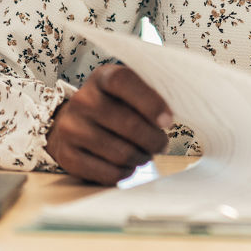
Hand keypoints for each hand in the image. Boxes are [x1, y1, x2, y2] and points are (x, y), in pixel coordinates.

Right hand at [45, 64, 172, 184]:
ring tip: (146, 154)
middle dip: (154, 139)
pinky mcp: (66, 155)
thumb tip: (184, 106)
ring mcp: (71, 128)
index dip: (150, 102)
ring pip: (120, 152)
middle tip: (162, 144)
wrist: (73, 122)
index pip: (125, 82)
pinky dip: (124, 172)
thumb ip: (152, 92)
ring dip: (141, 158)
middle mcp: (82, 100)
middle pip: (128, 124)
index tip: (169, 121)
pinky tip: (129, 165)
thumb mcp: (130, 89)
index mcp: (103, 77)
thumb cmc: (114, 104)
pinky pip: (105, 172)